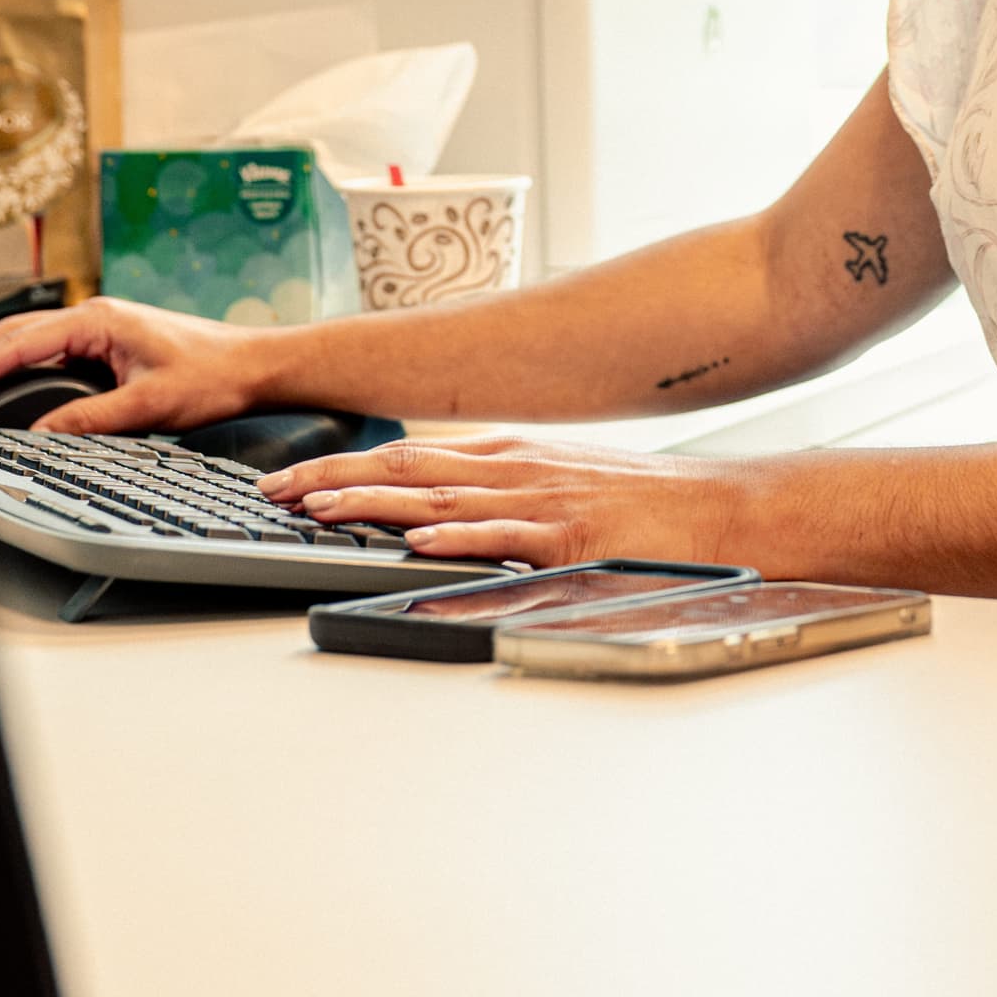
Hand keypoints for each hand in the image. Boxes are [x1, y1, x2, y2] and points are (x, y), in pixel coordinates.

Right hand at [0, 295, 271, 435]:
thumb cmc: (214, 375)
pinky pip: (46, 351)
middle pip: (12, 335)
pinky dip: (14, 365)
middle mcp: (93, 317)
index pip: (20, 342)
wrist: (254, 365)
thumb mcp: (150, 404)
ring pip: (25, 340)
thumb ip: (91, 419)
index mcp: (98, 320)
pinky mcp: (105, 344)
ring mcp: (98, 329)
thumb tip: (40, 435)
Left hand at [253, 432, 772, 568]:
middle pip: (406, 470)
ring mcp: (543, 500)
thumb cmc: (644, 502)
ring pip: (441, 498)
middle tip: (275, 491)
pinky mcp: (574, 536)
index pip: (406, 457)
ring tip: (318, 509)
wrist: (722, 509)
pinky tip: (419, 541)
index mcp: (509, 456)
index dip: (342, 468)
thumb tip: (431, 508)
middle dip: (333, 480)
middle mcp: (516, 469)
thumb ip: (497, 490)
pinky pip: (506, 536)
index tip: (290, 482)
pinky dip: (458, 537)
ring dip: (373, 504)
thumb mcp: (558, 481)